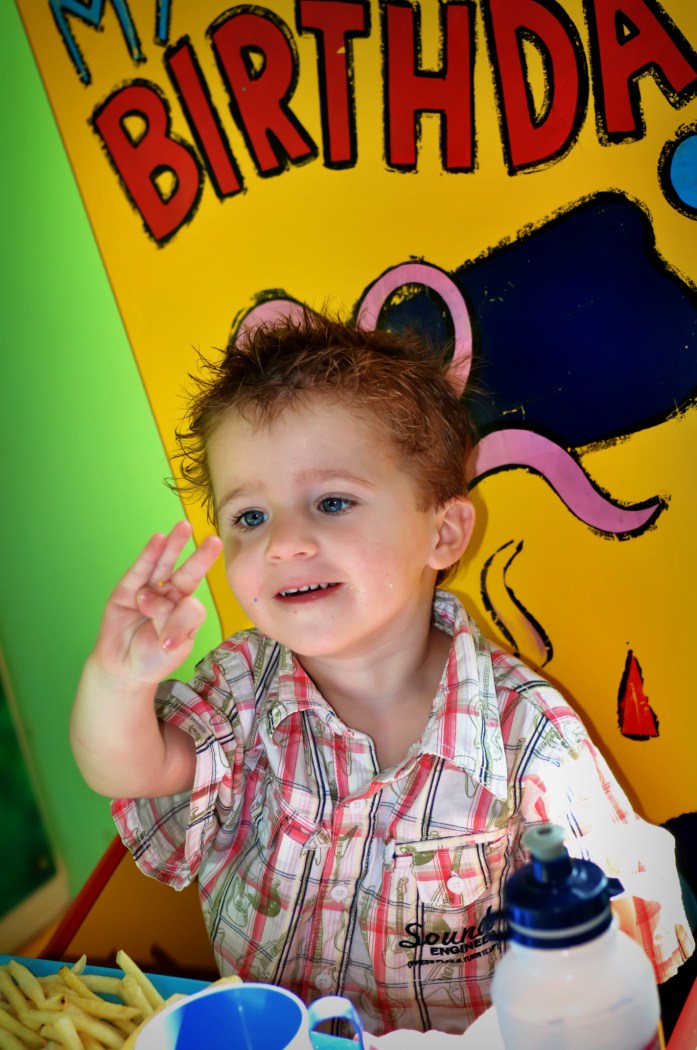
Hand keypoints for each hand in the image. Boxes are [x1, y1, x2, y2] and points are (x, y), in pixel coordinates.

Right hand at [93, 521, 222, 684]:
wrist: (124, 670)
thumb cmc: (155, 657)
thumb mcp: (176, 648)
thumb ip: (178, 624)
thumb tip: (159, 601)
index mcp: (186, 609)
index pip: (193, 602)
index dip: (188, 613)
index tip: (204, 595)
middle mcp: (169, 596)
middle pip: (185, 574)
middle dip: (198, 556)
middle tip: (213, 540)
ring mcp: (148, 590)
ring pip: (163, 567)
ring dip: (173, 547)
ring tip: (183, 527)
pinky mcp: (126, 590)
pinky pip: (140, 570)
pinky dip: (148, 555)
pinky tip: (157, 539)